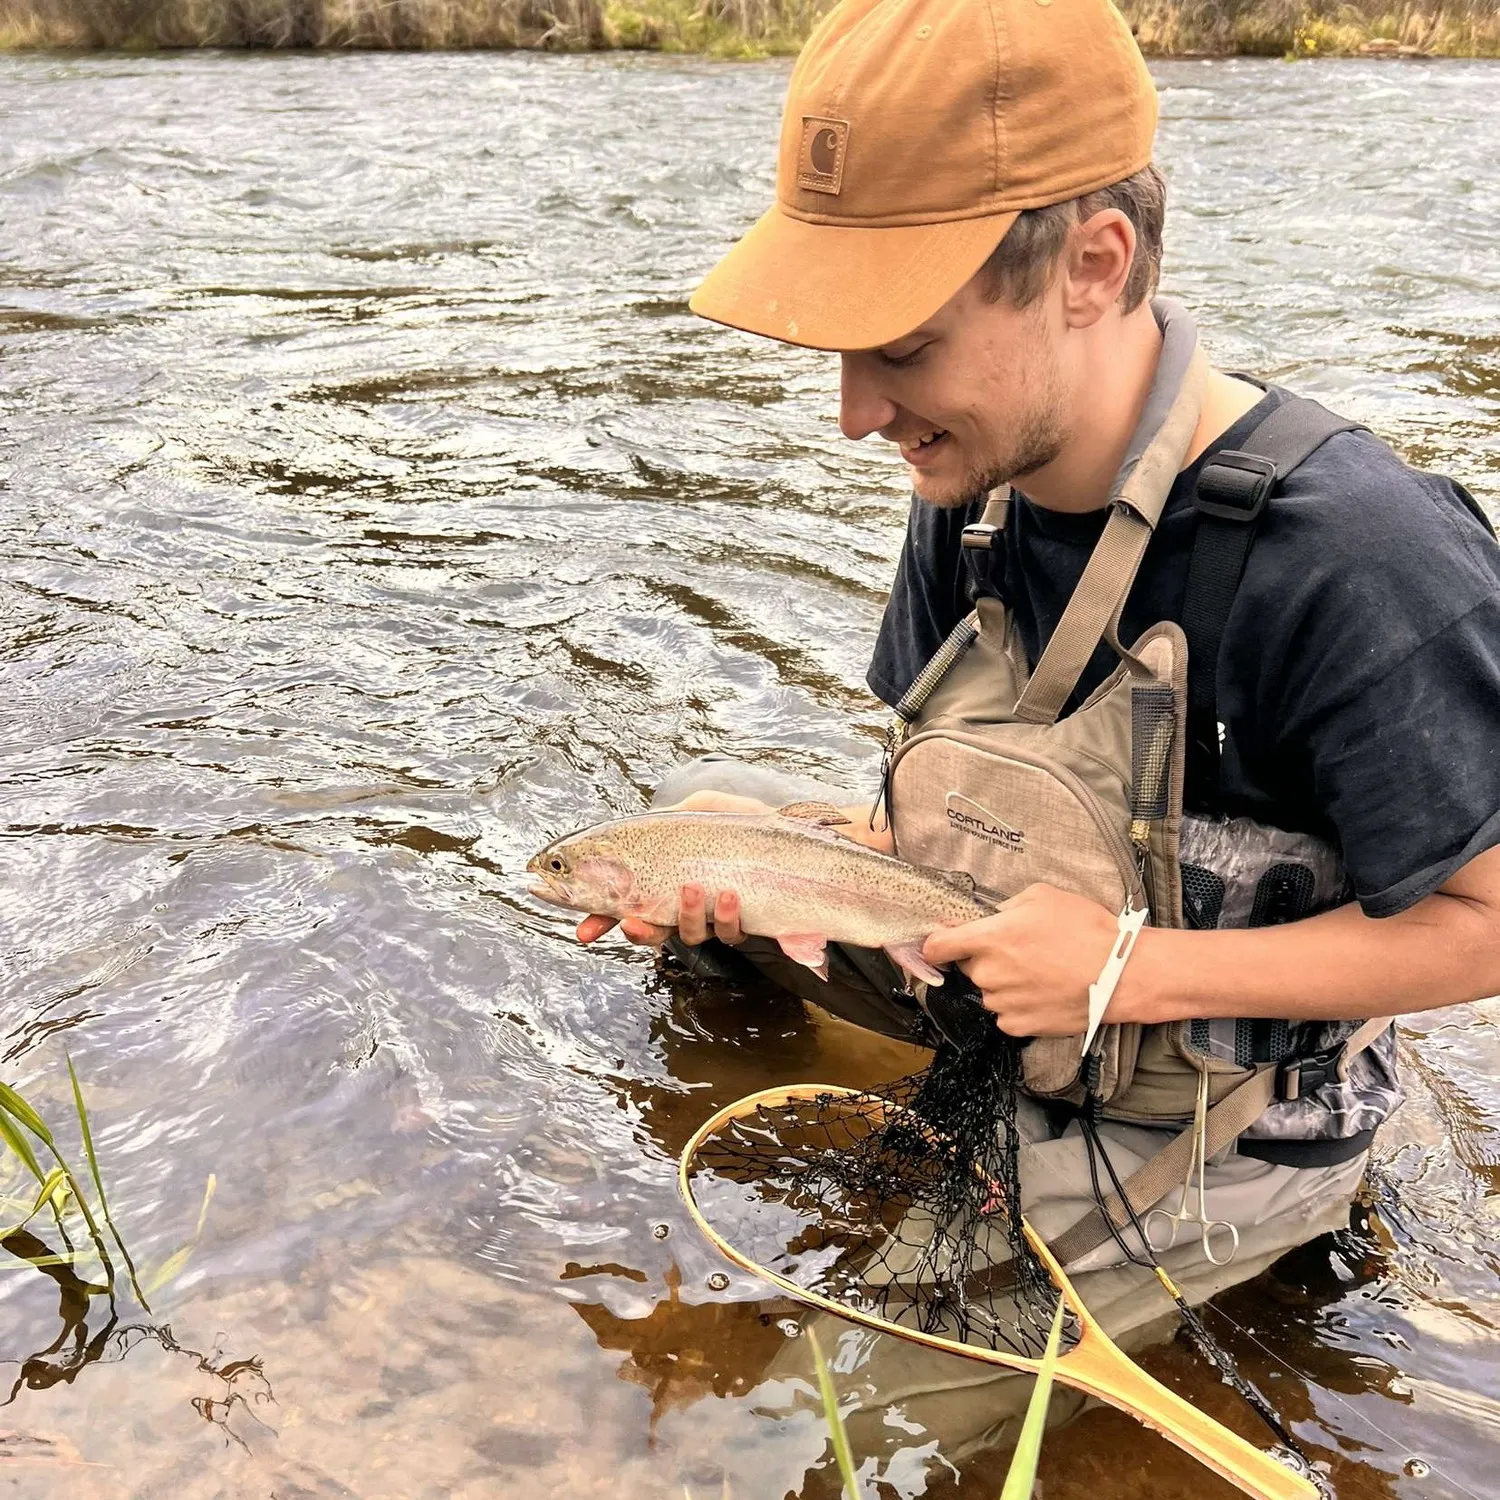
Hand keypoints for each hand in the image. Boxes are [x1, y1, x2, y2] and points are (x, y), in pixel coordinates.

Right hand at [574, 790, 767, 947]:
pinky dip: (725, 918)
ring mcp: (714, 918)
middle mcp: (685, 905)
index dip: (602, 920)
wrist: (787, 829)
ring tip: (693, 889)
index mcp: (665, 881)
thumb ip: (666, 822)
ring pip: (689, 935)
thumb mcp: (695, 809)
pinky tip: (728, 896)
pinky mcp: (743, 924)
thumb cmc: (738, 820)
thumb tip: (643, 829)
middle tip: (630, 923)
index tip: (585, 931)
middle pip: (651, 930)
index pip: (626, 904)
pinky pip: (728, 933)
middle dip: (637, 932)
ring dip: (687, 917)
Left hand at [921, 883, 1120, 1036]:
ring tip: (1039, 973)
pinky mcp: (1018, 1026)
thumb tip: (991, 917)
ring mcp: (1002, 1003)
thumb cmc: (1086, 930)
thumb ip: (1006, 907)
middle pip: (968, 967)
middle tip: (1019, 952)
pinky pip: (1005, 1014)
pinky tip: (1042, 992)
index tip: (943, 944)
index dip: (936, 944)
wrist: (1121, 973)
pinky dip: (1018, 1005)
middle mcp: (989, 973)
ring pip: (989, 991)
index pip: (936, 947)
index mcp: (989, 938)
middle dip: (984, 959)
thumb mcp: (1042, 897)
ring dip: (1003, 983)